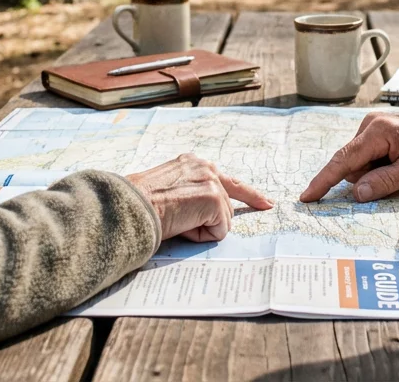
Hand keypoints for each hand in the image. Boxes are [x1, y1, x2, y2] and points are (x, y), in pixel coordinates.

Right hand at [127, 153, 273, 241]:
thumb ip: (190, 191)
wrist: (132, 207)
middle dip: (210, 222)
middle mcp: (206, 167)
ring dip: (201, 228)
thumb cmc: (142, 204)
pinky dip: (201, 235)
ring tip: (176, 221)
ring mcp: (212, 182)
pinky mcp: (214, 199)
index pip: (229, 180)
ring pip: (222, 220)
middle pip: (226, 207)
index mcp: (194, 163)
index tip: (266, 202)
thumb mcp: (169, 188)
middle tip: (180, 222)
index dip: (250, 195)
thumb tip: (205, 211)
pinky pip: (219, 231)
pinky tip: (182, 225)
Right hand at [299, 108, 398, 202]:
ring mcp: (374, 125)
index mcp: (379, 132)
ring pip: (360, 162)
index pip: (343, 160)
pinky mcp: (380, 130)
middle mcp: (371, 124)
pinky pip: (369, 156)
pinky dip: (381, 165)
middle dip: (367, 178)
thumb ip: (384, 182)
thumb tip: (356, 193)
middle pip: (352, 164)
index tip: (307, 196)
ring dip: (376, 172)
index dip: (324, 181)